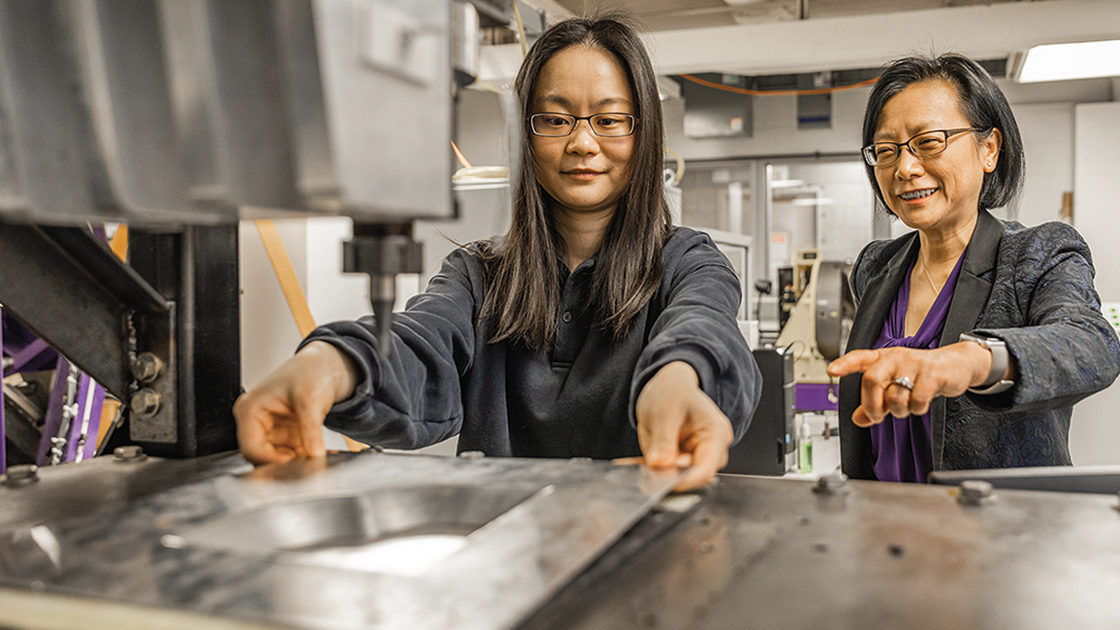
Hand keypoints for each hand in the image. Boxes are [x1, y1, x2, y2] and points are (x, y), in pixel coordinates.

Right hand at [233, 341, 357, 464]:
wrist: (323, 367)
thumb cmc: (309, 372)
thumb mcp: (311, 399)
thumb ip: (311, 428)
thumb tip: (314, 452)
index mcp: (250, 409)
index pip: (251, 447)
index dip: (271, 459)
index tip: (294, 461)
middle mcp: (254, 420)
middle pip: (261, 455)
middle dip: (284, 460)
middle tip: (307, 462)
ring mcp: (268, 428)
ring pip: (276, 456)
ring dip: (295, 459)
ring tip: (314, 454)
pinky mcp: (282, 433)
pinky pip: (288, 451)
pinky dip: (302, 454)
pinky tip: (316, 450)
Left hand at [635, 361, 733, 491]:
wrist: (669, 387)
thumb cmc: (672, 393)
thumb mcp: (663, 412)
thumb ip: (663, 441)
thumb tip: (659, 464)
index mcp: (716, 432)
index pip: (705, 469)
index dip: (684, 480)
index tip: (662, 483)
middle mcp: (715, 446)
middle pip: (696, 476)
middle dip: (673, 474)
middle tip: (651, 462)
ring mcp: (704, 454)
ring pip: (685, 476)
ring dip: (666, 470)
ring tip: (653, 451)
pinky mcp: (691, 460)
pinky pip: (677, 472)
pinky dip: (663, 468)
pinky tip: (655, 454)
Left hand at [826, 342, 992, 426]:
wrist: (955, 365)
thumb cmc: (920, 375)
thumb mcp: (895, 387)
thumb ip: (875, 402)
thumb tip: (858, 419)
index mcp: (882, 358)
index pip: (859, 358)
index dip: (844, 364)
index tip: (832, 371)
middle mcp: (895, 358)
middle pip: (872, 379)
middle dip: (872, 404)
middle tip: (877, 416)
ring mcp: (914, 363)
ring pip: (895, 395)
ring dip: (898, 410)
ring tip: (906, 406)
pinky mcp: (932, 373)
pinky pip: (917, 399)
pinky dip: (917, 409)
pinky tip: (921, 403)